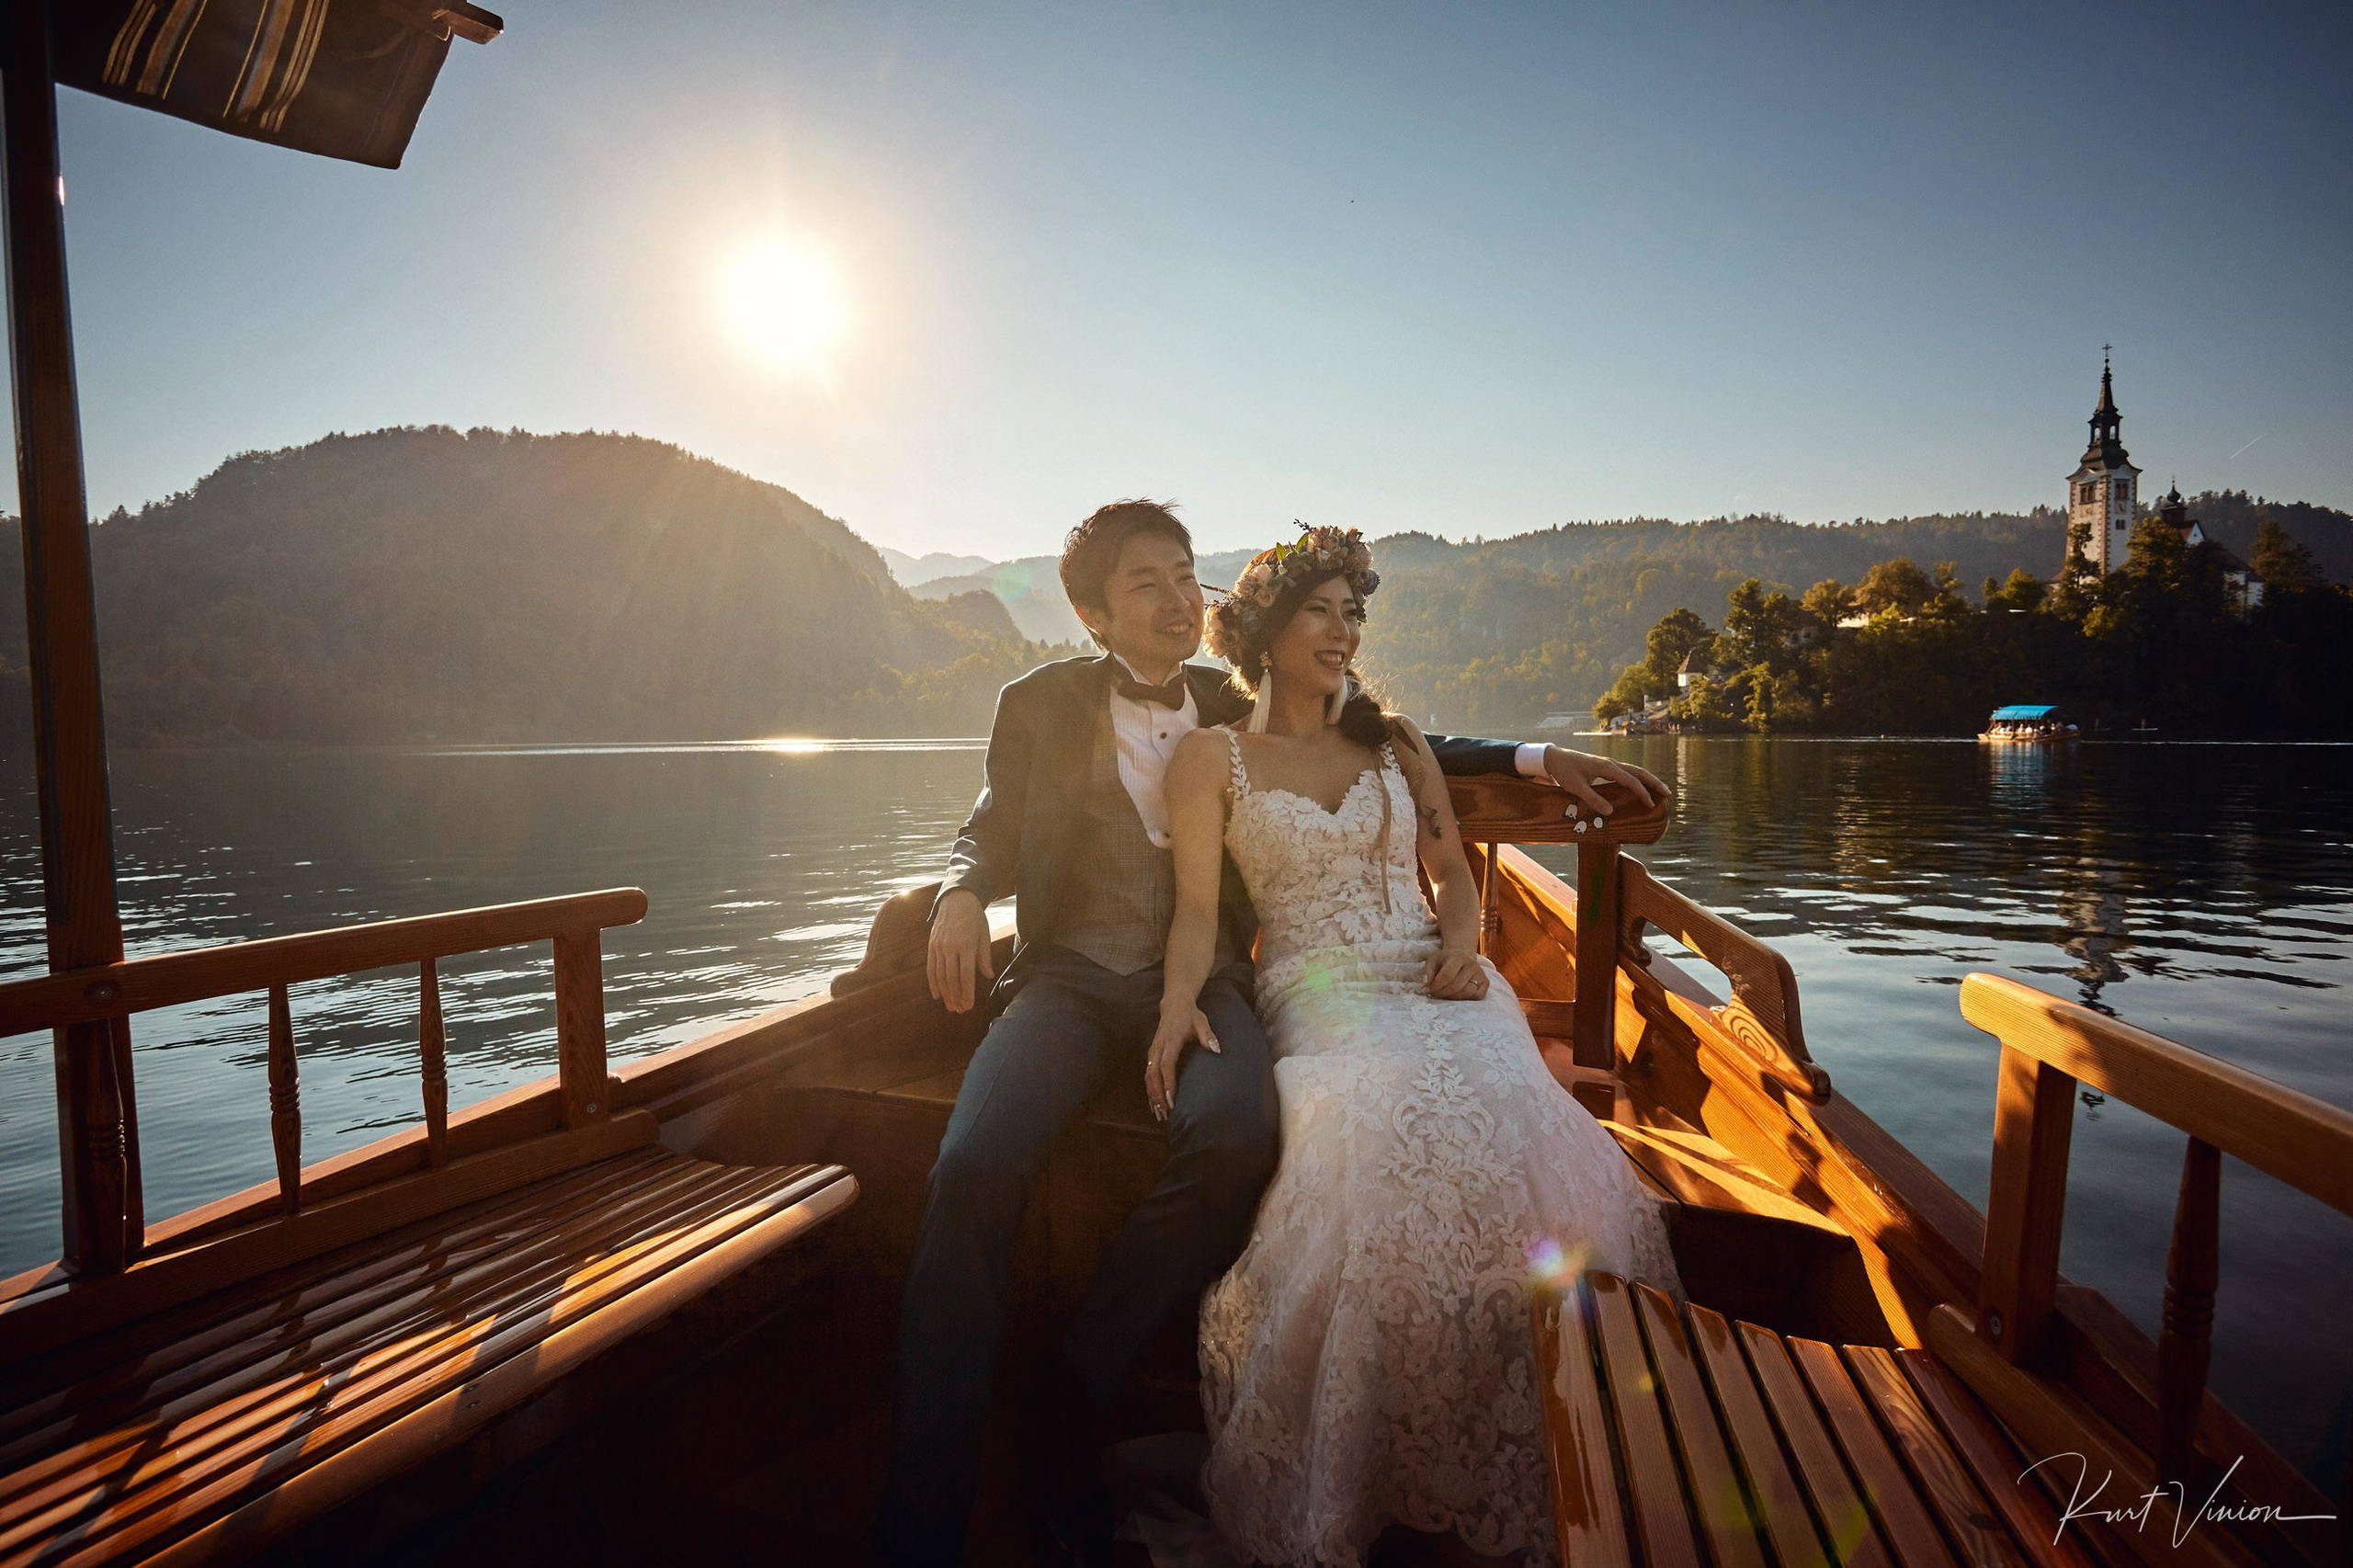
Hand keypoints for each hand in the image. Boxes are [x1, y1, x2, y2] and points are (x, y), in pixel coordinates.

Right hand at [926, 888, 994, 1013]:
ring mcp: (939, 947)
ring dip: (945, 994)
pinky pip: (930, 968)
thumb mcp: (984, 935)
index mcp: (966, 945)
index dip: (967, 994)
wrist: (957, 899)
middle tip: (960, 1010)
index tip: (969, 1007)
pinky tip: (936, 994)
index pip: (966, 976)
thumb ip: (984, 957)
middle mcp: (950, 947)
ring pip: (940, 976)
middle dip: (956, 997)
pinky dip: (932, 983)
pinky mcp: (931, 946)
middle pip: (952, 979)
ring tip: (950, 1006)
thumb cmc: (974, 918)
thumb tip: (988, 975)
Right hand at [1146, 1002, 1221, 1120]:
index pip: (1166, 1065)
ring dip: (1152, 1096)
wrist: (1174, 1005)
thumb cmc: (1190, 1016)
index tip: (1171, 1099)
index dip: (1167, 1083)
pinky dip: (1149, 1091)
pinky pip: (1147, 1075)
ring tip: (1160, 1115)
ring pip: (1148, 1077)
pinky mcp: (1151, 1054)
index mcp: (1171, 1041)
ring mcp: (1153, 1051)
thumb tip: (1216, 1049)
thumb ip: (1208, 1035)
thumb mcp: (1202, 1021)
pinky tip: (1154, 1104)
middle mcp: (1158, 1047)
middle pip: (1153, 1074)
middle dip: (1158, 1095)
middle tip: (1166, 1114)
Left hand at [1424, 947, 1488, 1000]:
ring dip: (1453, 997)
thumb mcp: (1433, 961)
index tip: (1429, 990)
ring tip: (1445, 995)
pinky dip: (1466, 999)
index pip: (1447, 975)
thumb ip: (1427, 972)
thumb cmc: (1445, 960)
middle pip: (1457, 986)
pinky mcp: (1485, 983)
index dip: (1437, 986)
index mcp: (1458, 957)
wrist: (1462, 955)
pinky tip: (1457, 995)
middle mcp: (1472, 965)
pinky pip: (1477, 996)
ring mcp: (1481, 974)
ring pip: (1468, 992)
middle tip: (1435, 994)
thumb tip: (1424, 985)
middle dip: (1443, 993)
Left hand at [1540, 745, 1667, 818]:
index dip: (1641, 792)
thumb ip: (1593, 799)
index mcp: (1606, 767)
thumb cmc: (1564, 772)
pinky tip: (1641, 787)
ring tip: (1660, 790)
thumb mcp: (1576, 787)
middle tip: (1667, 793)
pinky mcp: (1605, 767)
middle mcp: (1611, 763)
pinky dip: (1637, 779)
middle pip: (1637, 771)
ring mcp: (1609, 764)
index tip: (1650, 804)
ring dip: (1647, 779)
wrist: (1554, 758)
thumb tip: (1610, 812)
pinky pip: (1626, 772)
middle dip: (1653, 782)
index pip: (1629, 780)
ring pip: (1633, 770)